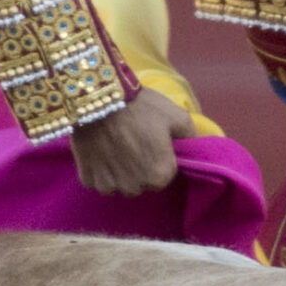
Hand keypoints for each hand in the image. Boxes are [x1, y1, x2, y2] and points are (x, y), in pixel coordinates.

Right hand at [71, 91, 196, 197]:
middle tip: (133, 142)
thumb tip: (197, 148)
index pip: (164, 176)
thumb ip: (191, 136)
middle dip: (139, 169)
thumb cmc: (142, 107)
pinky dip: (100, 170)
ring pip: (119, 184)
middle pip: (141, 184)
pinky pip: (98, 181)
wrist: (99, 98)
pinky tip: (101, 151)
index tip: (152, 143)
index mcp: (160, 176)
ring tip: (116, 147)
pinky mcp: (89, 180)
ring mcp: (110, 186)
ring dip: (119, 172)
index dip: (159, 159)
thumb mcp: (177, 116)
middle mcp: (136, 187)